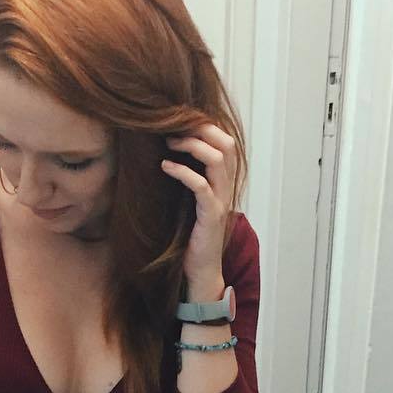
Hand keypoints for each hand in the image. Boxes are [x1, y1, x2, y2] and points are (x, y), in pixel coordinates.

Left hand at [161, 122, 236, 295]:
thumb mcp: (190, 200)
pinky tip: (165, 166)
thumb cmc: (191, 236)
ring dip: (192, 145)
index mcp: (223, 182)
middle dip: (201, 129)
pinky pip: (201, 186)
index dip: (206, 127)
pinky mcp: (210, 215)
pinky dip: (183, 172)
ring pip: (217, 159)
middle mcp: (226, 188)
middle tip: (174, 127)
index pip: (225, 142)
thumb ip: (188, 178)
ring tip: (169, 143)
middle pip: (226, 144)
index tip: (181, 122)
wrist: (201, 270)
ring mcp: (220, 201)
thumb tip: (166, 154)